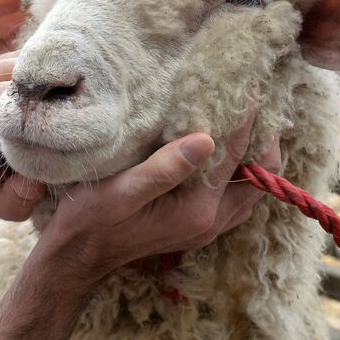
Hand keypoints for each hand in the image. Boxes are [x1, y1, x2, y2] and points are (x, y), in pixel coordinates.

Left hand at [0, 53, 46, 221]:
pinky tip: (49, 66)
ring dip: (17, 72)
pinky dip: (21, 61)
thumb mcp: (8, 206)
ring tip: (52, 77)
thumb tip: (34, 178)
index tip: (49, 131)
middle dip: (12, 94)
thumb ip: (19, 198)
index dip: (14, 131)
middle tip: (51, 96)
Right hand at [40, 113, 280, 277]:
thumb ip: (164, 169)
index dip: (246, 119)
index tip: (250, 85)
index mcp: (198, 210)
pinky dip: (239, 172)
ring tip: (243, 121)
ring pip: (252, 188)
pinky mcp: (199, 226)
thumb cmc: (91, 218)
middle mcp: (212, 222)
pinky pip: (236, 197)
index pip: (237, 156)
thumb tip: (207, 139)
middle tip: (252, 102)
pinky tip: (224, 150)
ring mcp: (208, 228)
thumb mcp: (120, 190)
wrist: (78, 253)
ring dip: (253, 156)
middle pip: (261, 177)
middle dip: (262, 139)